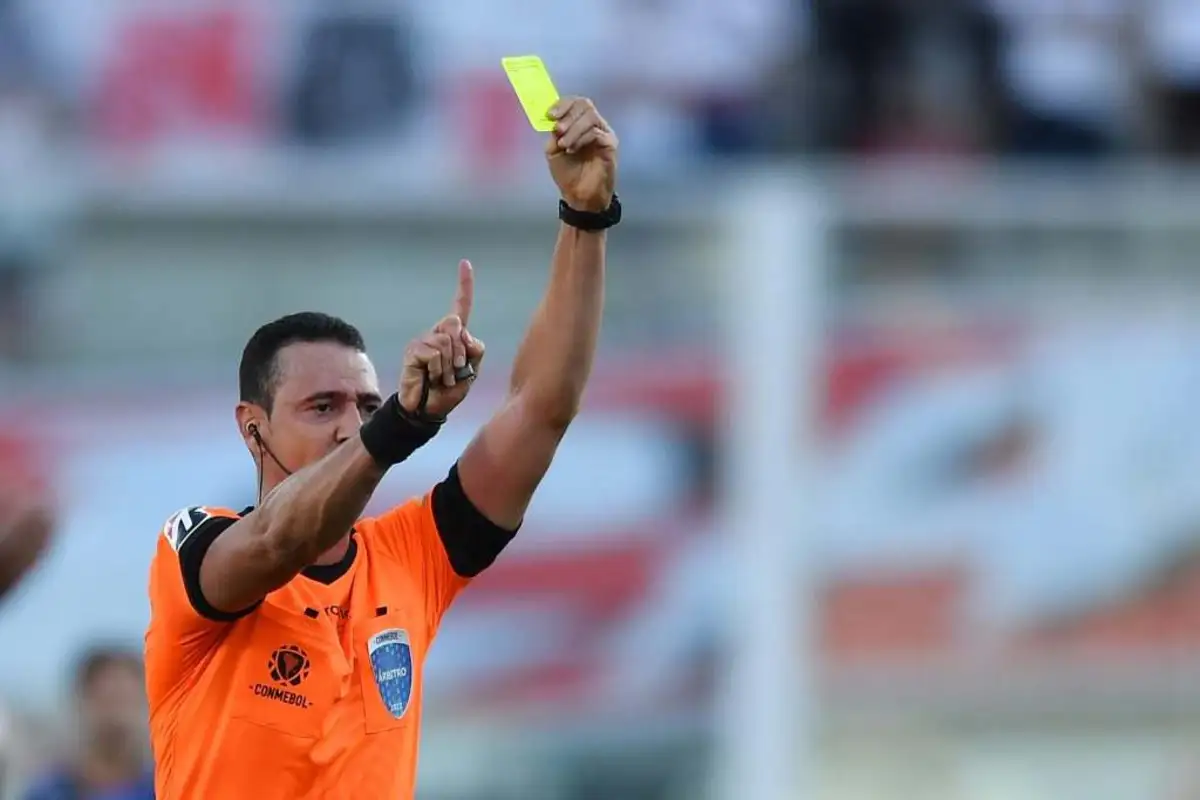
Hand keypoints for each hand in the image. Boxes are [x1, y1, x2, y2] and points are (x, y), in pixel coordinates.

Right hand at [398, 260, 485, 418]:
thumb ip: (475, 350)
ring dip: (450, 367)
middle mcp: (438, 332)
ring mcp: (423, 340)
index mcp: (454, 334)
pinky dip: (439, 370)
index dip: (464, 285)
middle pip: (455, 323)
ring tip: (443, 379)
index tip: (465, 263)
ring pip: (446, 342)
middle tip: (456, 370)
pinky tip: (432, 379)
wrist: (430, 409)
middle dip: (461, 350)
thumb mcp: (472, 370)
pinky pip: (435, 354)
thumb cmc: (450, 390)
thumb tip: (464, 334)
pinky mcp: (413, 350)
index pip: (461, 305)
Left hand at [546, 97, 617, 212]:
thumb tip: (552, 118)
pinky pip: (596, 133)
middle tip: (557, 130)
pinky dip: (581, 139)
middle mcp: (594, 124)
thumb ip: (553, 133)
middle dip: (568, 115)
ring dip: (573, 129)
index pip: (575, 102)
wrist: (579, 196)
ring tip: (564, 145)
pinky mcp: (610, 145)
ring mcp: (604, 134)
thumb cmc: (568, 173)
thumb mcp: (553, 150)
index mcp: (580, 123)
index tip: (550, 114)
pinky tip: (572, 150)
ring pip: (590, 117)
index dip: (562, 104)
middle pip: (585, 104)